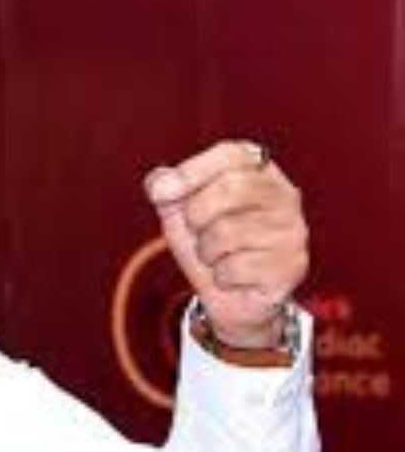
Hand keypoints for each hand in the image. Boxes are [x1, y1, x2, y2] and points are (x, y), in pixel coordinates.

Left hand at [145, 140, 308, 348]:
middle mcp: (284, 195)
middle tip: (194, 230)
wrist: (232, 296)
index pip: (232, 154)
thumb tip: (159, 183)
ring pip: (229, 231)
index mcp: (259, 170)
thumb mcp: (180, 210)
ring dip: (205, 251)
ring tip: (215, 256)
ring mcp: (293, 230)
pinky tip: (231, 277)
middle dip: (196, 214)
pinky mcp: (292, 266)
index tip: (159, 193)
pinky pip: (237, 267)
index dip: (192, 170)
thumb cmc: (208, 242)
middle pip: (233, 188)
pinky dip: (220, 276)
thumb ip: (167, 189)